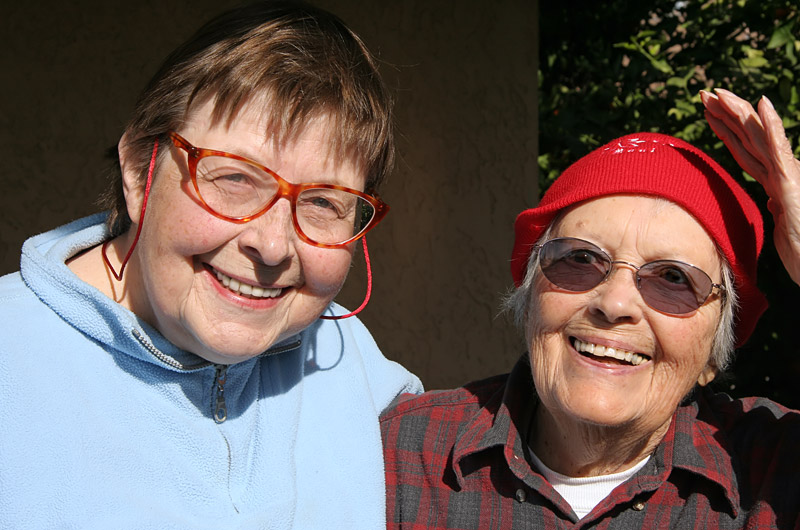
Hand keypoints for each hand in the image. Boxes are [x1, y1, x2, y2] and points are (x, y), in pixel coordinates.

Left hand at [701, 88, 799, 285]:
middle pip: (747, 137)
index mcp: (775, 181)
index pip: (745, 149)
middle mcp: (781, 172)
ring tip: (718, 93)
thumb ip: (778, 209)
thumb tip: (772, 201)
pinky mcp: (792, 182)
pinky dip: (771, 125)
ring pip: (758, 135)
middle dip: (725, 113)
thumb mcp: (784, 227)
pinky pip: (779, 148)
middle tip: (703, 93)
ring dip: (738, 112)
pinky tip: (762, 104)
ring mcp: (788, 174)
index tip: (708, 112)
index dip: (727, 129)